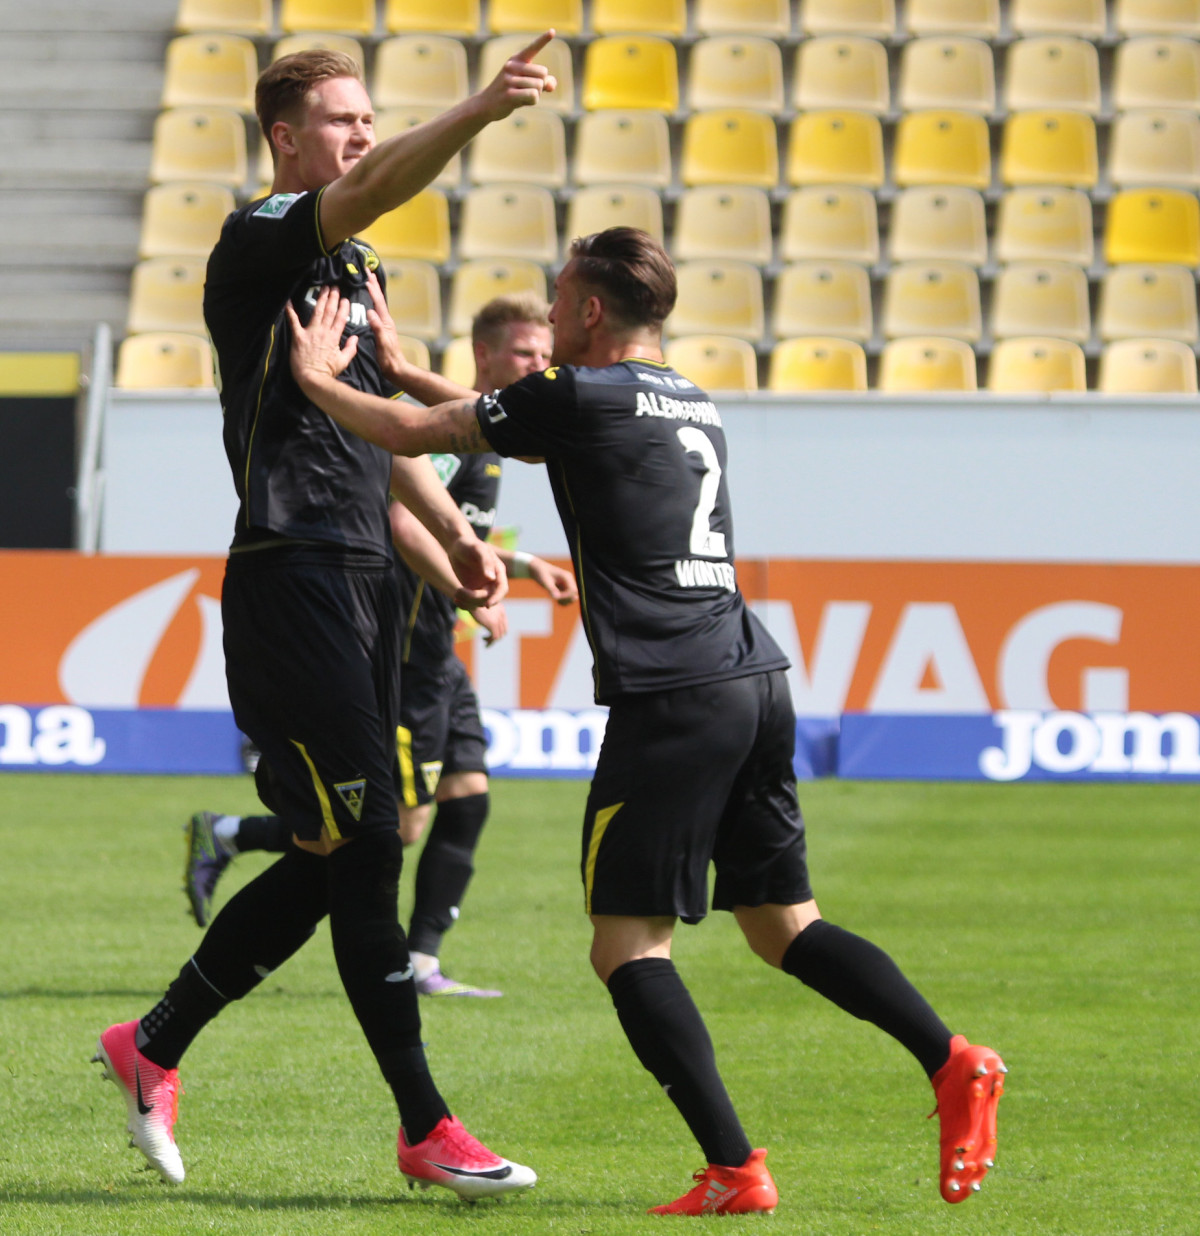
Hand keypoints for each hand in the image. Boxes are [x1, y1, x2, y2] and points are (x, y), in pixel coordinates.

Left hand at [285, 288, 356, 389]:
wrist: (313, 378)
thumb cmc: (328, 372)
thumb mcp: (343, 362)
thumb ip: (351, 349)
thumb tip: (356, 338)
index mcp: (334, 337)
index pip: (340, 319)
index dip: (343, 308)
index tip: (345, 299)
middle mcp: (323, 331)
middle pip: (329, 311)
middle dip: (332, 298)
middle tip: (334, 286)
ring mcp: (310, 332)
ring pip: (317, 311)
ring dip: (320, 299)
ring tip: (323, 288)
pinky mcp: (298, 336)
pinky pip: (293, 321)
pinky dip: (290, 311)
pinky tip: (289, 301)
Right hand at [364, 270, 408, 385]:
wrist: (395, 368)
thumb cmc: (389, 358)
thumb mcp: (382, 342)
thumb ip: (377, 327)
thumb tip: (370, 312)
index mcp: (385, 321)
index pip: (378, 301)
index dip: (372, 288)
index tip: (366, 276)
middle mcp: (385, 320)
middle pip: (379, 299)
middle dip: (374, 284)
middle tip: (367, 271)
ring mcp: (384, 324)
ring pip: (377, 303)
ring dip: (373, 291)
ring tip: (368, 281)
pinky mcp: (381, 329)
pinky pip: (375, 311)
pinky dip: (371, 302)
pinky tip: (368, 302)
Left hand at [449, 535, 507, 607]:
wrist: (457, 546)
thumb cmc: (469, 544)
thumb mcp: (477, 549)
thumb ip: (485, 562)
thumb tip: (491, 578)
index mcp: (498, 571)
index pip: (502, 589)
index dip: (496, 598)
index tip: (487, 605)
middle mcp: (492, 581)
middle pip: (489, 598)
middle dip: (476, 599)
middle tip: (460, 592)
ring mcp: (482, 586)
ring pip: (480, 602)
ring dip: (468, 602)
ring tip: (457, 592)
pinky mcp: (472, 589)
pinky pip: (471, 602)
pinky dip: (464, 604)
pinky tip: (455, 599)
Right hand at [472, 602, 507, 646]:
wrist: (472, 598)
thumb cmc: (473, 600)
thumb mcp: (482, 604)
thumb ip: (485, 611)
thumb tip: (482, 618)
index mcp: (501, 609)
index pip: (504, 623)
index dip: (499, 630)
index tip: (491, 633)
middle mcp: (501, 615)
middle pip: (504, 630)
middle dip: (497, 636)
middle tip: (489, 639)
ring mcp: (497, 620)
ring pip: (499, 635)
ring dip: (492, 640)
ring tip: (485, 641)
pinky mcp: (492, 624)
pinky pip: (494, 637)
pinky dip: (490, 641)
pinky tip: (483, 639)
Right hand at [476, 30, 556, 120]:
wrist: (487, 104)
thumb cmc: (511, 92)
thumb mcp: (528, 84)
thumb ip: (544, 82)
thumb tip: (551, 85)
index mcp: (517, 59)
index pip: (532, 48)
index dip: (543, 40)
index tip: (553, 31)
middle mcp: (512, 66)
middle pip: (543, 73)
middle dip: (541, 85)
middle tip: (527, 90)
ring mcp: (509, 80)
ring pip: (539, 87)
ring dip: (536, 95)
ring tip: (521, 96)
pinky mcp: (509, 94)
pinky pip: (533, 96)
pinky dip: (532, 101)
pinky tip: (520, 102)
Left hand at [530, 557, 577, 604]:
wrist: (538, 569)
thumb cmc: (541, 573)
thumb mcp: (545, 581)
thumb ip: (551, 589)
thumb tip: (557, 597)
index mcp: (567, 577)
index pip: (573, 590)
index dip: (566, 596)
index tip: (555, 597)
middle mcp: (569, 581)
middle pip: (574, 594)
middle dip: (566, 599)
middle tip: (556, 600)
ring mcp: (567, 585)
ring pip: (571, 598)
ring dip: (565, 601)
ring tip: (555, 599)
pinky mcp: (563, 589)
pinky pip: (567, 598)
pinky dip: (563, 601)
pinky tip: (556, 600)